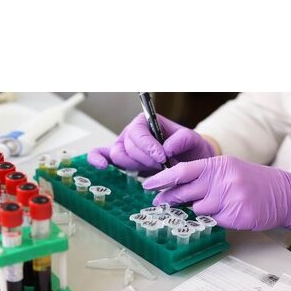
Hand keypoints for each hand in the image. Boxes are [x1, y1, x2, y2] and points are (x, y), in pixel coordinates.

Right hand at [87, 113, 216, 172]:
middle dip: (145, 159)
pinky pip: (101, 155)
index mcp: (146, 122)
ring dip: (135, 165)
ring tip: (152, 168)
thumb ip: (182, 139)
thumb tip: (166, 147)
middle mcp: (132, 133)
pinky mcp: (121, 160)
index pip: (137, 132)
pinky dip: (97, 159)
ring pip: (118, 156)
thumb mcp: (192, 140)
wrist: (189, 162)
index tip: (162, 156)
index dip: (148, 146)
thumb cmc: (189, 148)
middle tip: (162, 164)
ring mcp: (124, 146)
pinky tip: (102, 166)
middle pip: (127, 146)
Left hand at [143, 156, 290, 232]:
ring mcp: (229, 197)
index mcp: (217, 164)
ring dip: (201, 209)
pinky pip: (214, 220)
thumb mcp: (227, 170)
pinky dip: (217, 218)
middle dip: (170, 198)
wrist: (282, 194)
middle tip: (159, 201)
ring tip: (216, 204)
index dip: (162, 178)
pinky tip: (229, 212)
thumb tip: (176, 187)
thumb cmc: (252, 182)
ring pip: (198, 208)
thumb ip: (204, 176)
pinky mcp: (235, 214)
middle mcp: (222, 179)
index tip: (148, 184)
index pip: (182, 170)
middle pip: (185, 191)